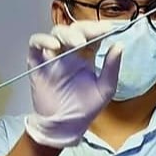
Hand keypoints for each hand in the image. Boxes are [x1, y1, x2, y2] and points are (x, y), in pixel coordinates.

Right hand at [25, 21, 121, 147]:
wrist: (65, 126)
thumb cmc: (85, 109)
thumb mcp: (105, 89)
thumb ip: (112, 68)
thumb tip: (119, 45)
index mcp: (86, 56)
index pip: (91, 35)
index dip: (98, 28)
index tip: (108, 28)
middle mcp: (69, 53)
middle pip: (74, 29)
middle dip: (83, 29)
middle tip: (91, 36)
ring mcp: (52, 56)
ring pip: (56, 32)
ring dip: (67, 34)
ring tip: (77, 43)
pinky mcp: (36, 62)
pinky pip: (36, 43)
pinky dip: (43, 40)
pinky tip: (54, 46)